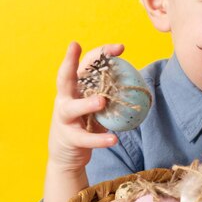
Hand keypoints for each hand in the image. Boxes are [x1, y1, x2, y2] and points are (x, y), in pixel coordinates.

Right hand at [48, 41, 123, 172]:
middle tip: (75, 46)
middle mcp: (65, 99)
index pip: (85, 65)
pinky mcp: (70, 138)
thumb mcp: (94, 105)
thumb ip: (107, 93)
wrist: (66, 155)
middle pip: (64, 78)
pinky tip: (113, 139)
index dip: (100, 53)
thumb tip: (136, 82)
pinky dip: (99, 139)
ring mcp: (64, 119)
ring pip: (72, 108)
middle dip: (68, 61)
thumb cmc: (84, 123)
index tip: (120, 48)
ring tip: (101, 101)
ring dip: (86, 104)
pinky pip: (85, 138)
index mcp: (74, 88)